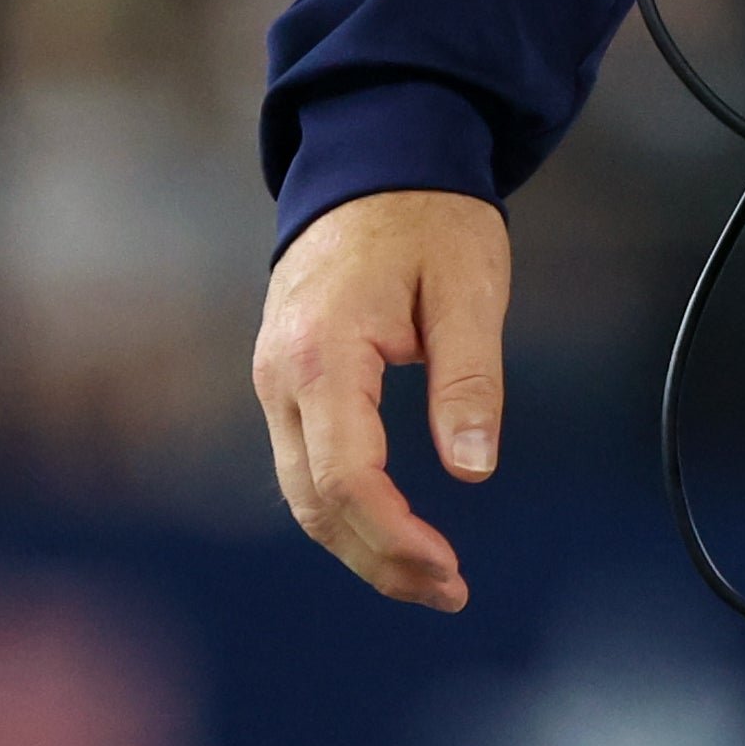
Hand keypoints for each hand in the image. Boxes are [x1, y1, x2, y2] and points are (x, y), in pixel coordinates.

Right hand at [254, 188, 512, 610]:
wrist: (374, 156)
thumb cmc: (429, 216)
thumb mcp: (468, 289)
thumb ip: (468, 380)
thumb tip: (471, 469)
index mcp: (323, 352)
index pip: (344, 476)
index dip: (393, 536)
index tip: (449, 571)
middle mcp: (280, 374)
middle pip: (313, 501)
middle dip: (377, 558)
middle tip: (449, 590)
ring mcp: (273, 377)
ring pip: (301, 491)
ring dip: (360, 542)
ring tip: (430, 574)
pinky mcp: (284, 378)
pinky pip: (303, 462)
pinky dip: (344, 506)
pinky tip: (393, 526)